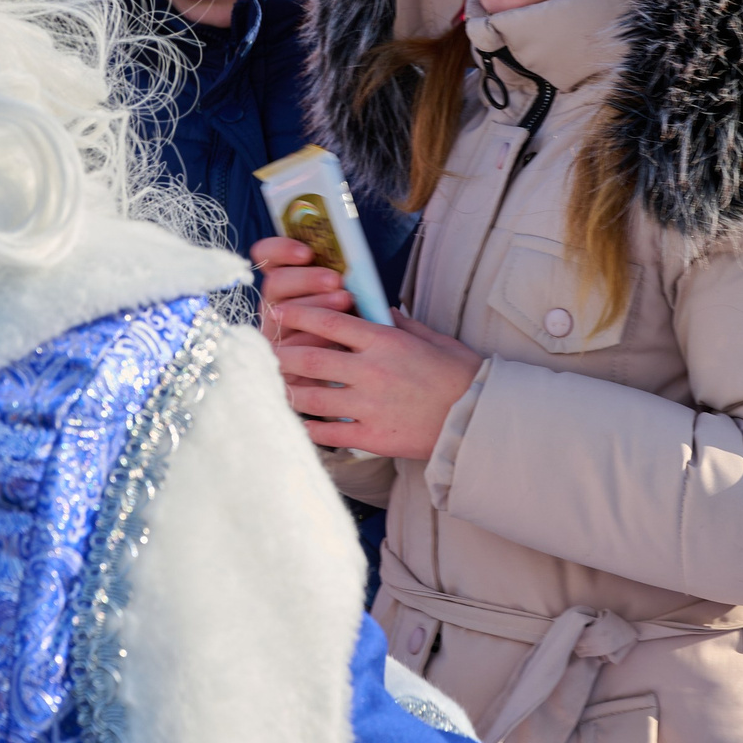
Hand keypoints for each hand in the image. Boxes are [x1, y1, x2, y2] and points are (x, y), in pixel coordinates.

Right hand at [252, 235, 355, 347]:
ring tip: (345, 300)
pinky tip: (336, 337)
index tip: (306, 253)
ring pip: (281, 314)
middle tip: (335, 280)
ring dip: (315, 305)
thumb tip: (347, 262)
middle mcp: (274, 304)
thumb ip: (339, 279)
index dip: (280, 250)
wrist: (351, 368)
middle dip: (305, 278)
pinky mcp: (280, 358)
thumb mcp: (345, 297)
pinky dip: (314, 337)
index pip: (266, 255)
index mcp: (286, 281)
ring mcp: (274, 332)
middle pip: (275, 283)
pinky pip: (290, 346)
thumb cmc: (350, 325)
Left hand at [271, 302, 482, 459]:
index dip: (299, 315)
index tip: (280, 312)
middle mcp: (371, 370)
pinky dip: (309, 427)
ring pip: (312, 397)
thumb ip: (399, 322)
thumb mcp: (431, 338)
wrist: (477, 418)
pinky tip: (298, 422)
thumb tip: (377, 307)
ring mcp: (369, 405)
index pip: (329, 322)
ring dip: (288, 391)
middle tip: (265, 352)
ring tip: (274, 387)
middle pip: (310, 359)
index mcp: (384, 341)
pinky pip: (329, 432)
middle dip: (282, 354)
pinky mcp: (372, 435)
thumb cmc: (459, 374)